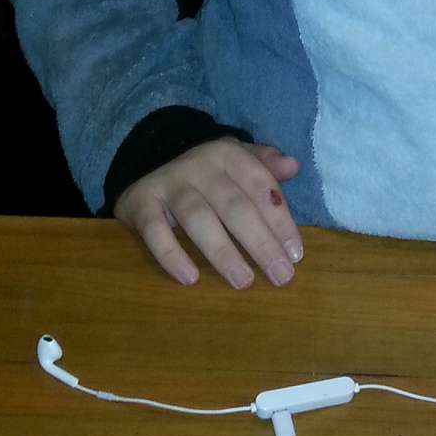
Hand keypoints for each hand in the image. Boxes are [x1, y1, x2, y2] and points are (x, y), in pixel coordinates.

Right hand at [113, 138, 304, 289]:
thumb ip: (265, 166)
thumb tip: (293, 166)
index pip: (260, 185)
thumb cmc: (206, 177)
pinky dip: (171, 254)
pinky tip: (190, 278)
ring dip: (223, 251)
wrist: (147, 173)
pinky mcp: (140, 203)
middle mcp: (199, 165)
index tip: (295, 254)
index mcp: (228, 154)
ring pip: (198, 217)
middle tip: (281, 275)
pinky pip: (154, 230)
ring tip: (243, 282)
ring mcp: (169, 183)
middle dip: (260, 242)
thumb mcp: (236, 163)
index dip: (280, 219)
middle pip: (234, 205)